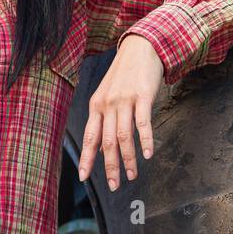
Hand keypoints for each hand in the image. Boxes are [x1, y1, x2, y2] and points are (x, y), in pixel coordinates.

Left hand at [79, 34, 164, 190]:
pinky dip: (145, 141)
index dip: (86, 158)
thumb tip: (102, 144)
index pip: (89, 137)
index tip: (84, 177)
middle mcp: (107, 105)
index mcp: (96, 106)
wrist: (141, 48)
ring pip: (124, 137)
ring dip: (129, 159)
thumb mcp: (108, 94)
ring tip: (133, 174)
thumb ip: (104, 117)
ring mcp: (125, 100)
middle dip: (110, 167)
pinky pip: (143, 123)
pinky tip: (148, 154)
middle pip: (107, 142)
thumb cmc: (125, 74)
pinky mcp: (143, 96)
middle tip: (114, 185)